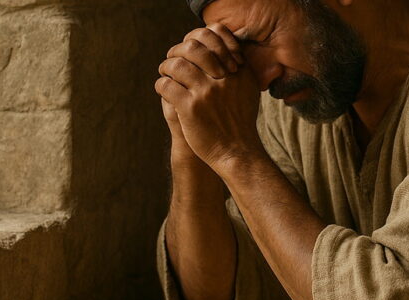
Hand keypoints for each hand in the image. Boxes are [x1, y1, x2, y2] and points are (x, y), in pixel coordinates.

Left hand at [155, 24, 261, 170]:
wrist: (236, 152)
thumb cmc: (239, 122)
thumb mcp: (248, 92)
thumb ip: (237, 70)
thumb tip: (223, 48)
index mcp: (238, 71)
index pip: (214, 38)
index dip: (197, 40)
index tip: (191, 51)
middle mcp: (224, 79)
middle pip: (192, 48)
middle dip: (177, 51)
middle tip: (172, 59)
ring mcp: (206, 92)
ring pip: (176, 65)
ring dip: (166, 67)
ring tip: (165, 74)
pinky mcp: (190, 108)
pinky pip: (166, 85)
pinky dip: (161, 85)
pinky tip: (164, 91)